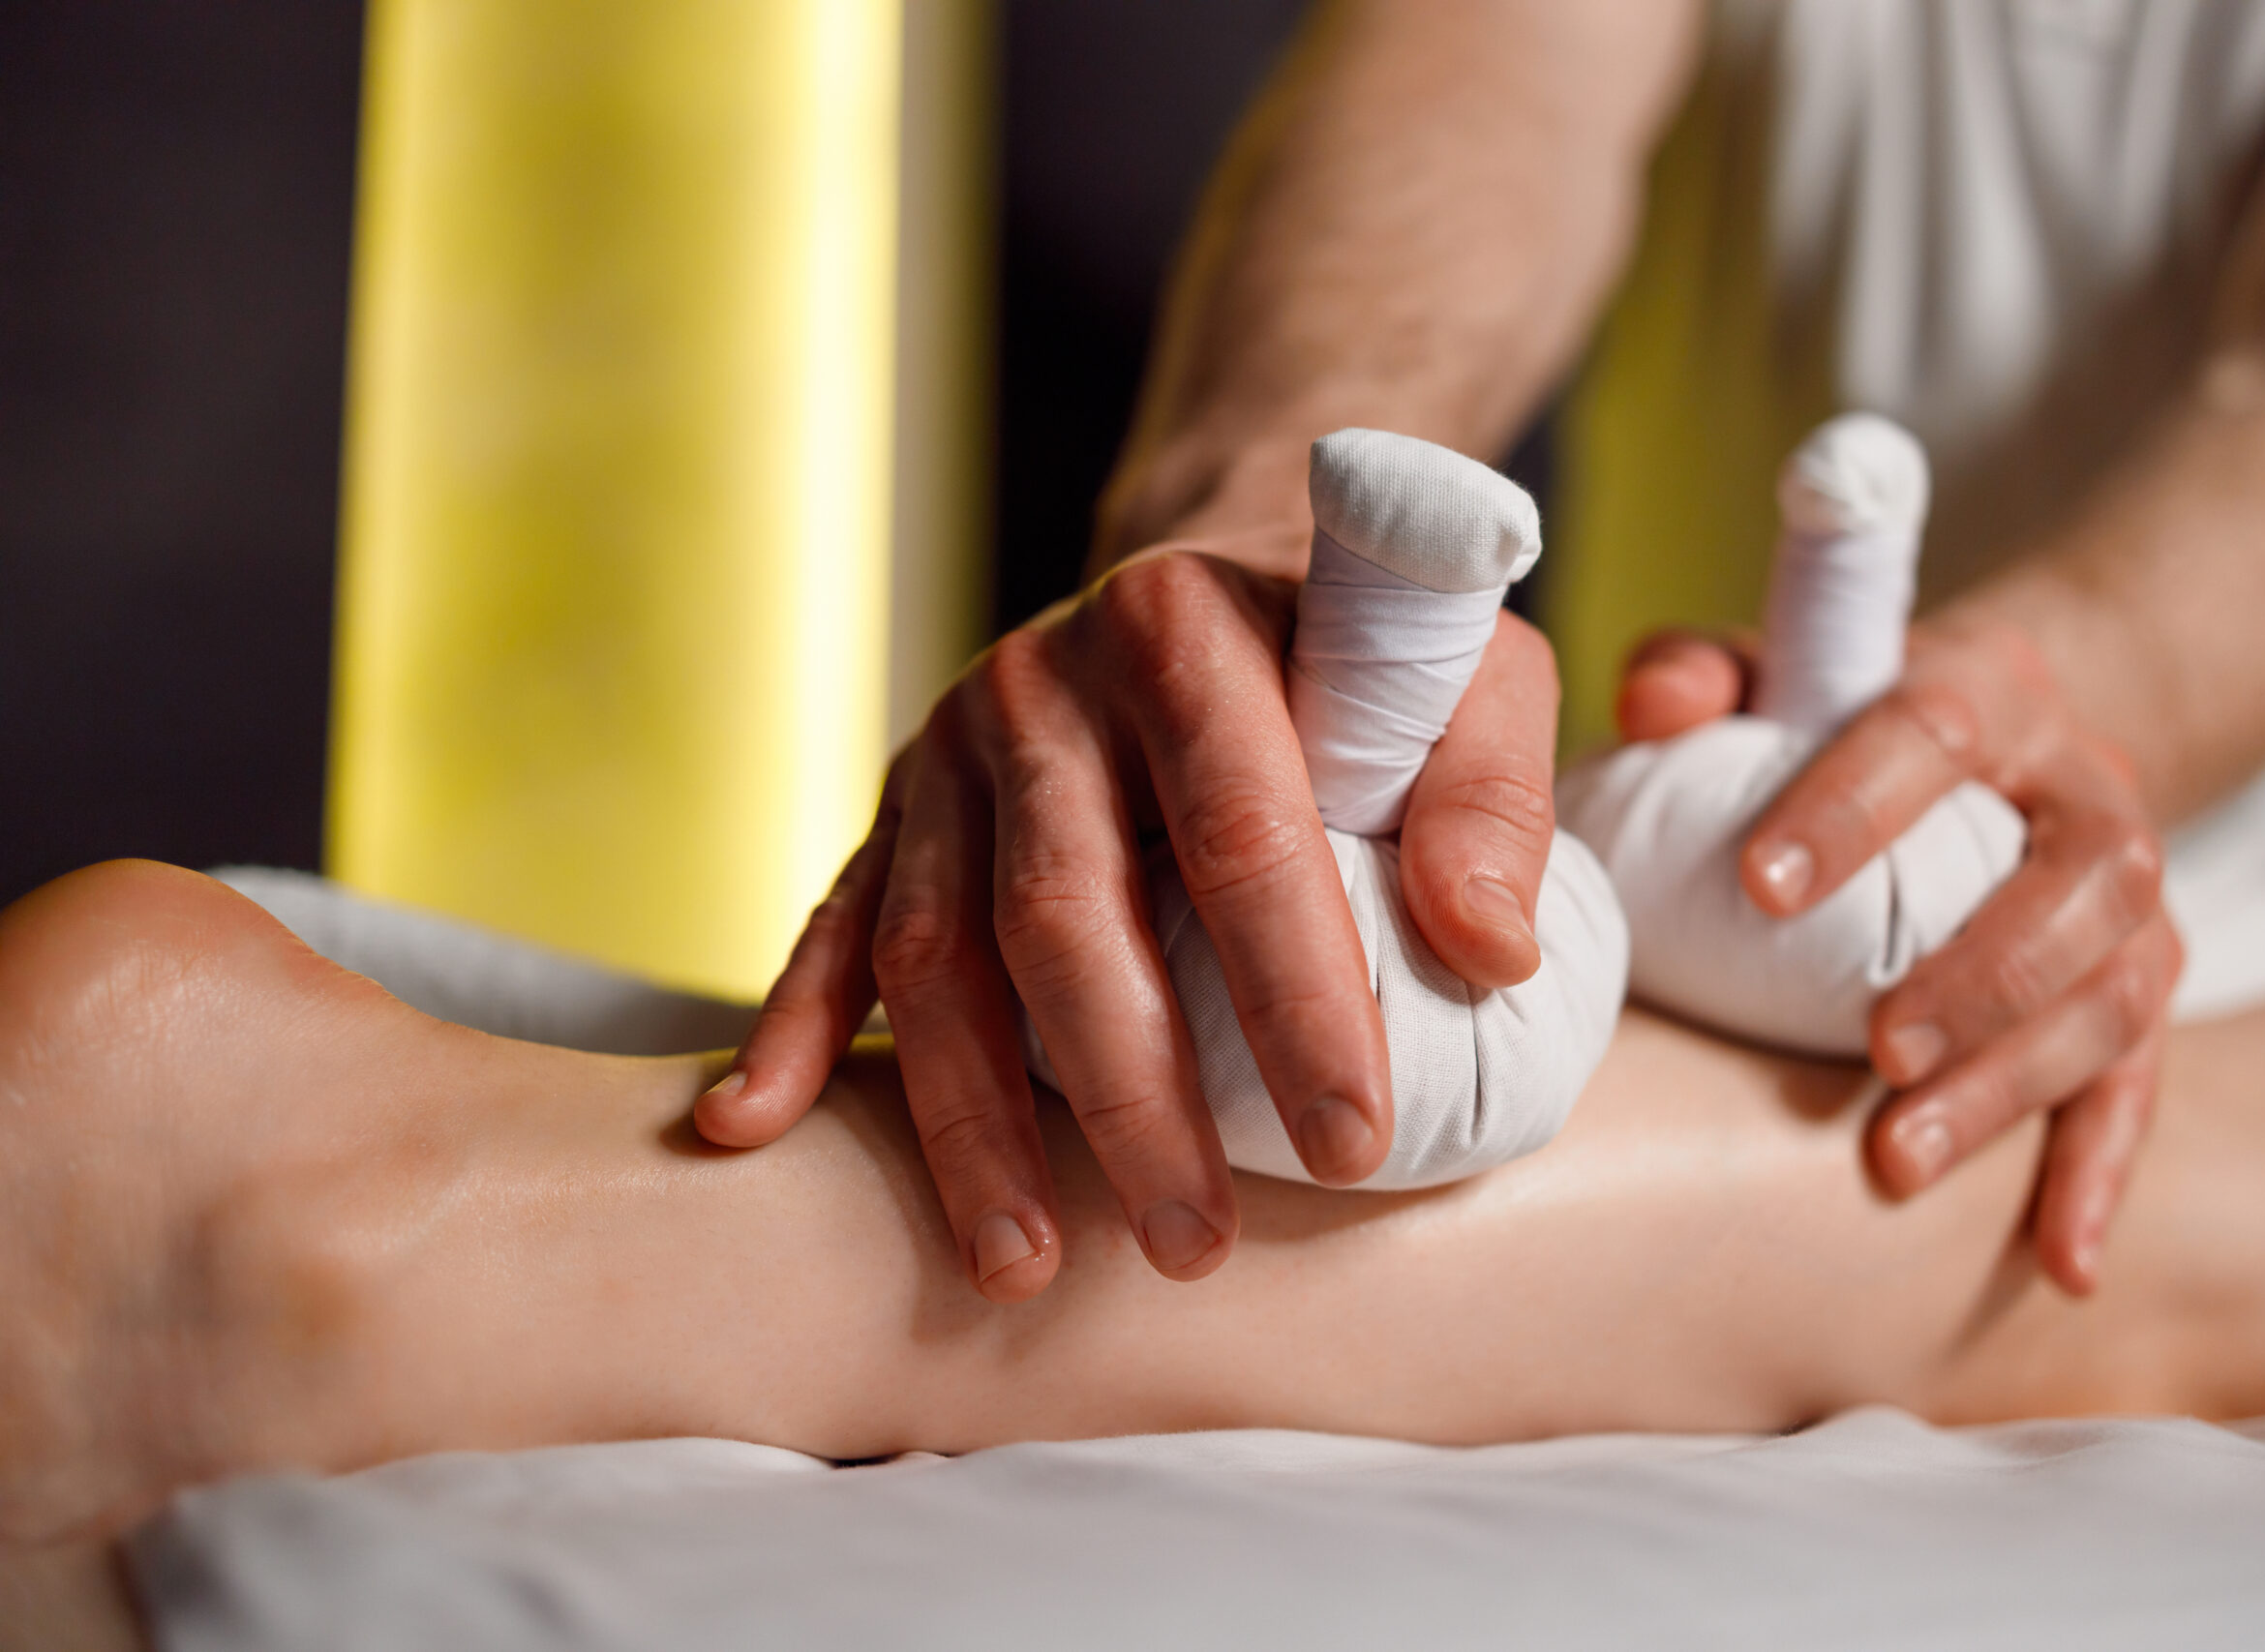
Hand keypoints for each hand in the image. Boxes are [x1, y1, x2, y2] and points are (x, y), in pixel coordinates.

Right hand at [699, 549, 1561, 1302]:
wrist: (1204, 582)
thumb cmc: (1352, 659)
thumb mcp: (1465, 674)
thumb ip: (1487, 793)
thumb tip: (1489, 953)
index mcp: (1186, 632)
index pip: (1242, 833)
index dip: (1295, 996)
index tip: (1349, 1142)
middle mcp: (1046, 686)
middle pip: (1067, 916)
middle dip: (1125, 1097)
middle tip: (1193, 1244)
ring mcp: (952, 748)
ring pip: (939, 950)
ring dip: (973, 1119)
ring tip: (1024, 1264)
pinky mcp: (896, 803)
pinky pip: (833, 922)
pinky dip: (794, 1025)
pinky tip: (754, 1126)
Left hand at [1618, 620, 2181, 1295]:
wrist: (2008, 738)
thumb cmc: (1850, 716)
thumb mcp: (1777, 673)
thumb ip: (1706, 677)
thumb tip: (1647, 706)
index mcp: (1993, 691)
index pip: (1936, 733)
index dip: (1854, 807)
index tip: (1759, 890)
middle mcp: (2090, 790)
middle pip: (2075, 882)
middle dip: (1980, 975)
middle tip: (1875, 1050)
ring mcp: (2136, 898)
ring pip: (2115, 994)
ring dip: (2014, 1084)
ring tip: (1898, 1158)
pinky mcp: (2148, 987)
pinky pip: (2143, 1084)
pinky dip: (2101, 1173)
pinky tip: (2062, 1264)